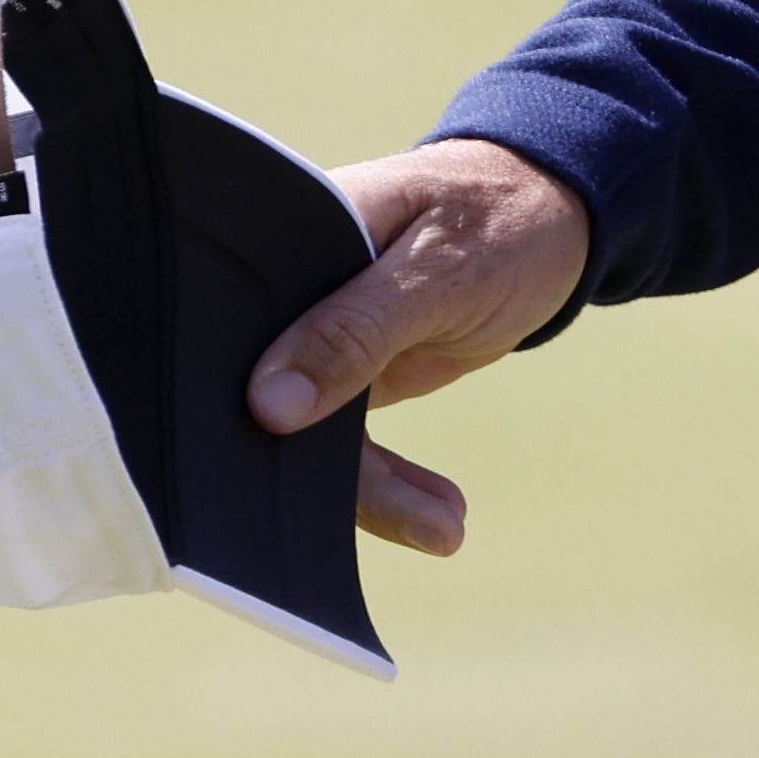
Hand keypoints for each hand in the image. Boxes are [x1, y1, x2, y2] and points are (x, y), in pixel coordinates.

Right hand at [246, 138, 594, 559]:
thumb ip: (354, 329)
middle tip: (315, 539)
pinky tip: (441, 523)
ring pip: (299, 436)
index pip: (214, 318)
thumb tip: (267, 406)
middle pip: (243, 390)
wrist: (554, 222)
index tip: (215, 470)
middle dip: (274, 469)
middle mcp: (277, 293)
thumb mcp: (435, 268)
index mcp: (274, 235)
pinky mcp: (346, 381)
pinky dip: (390, 489)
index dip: (203, 391)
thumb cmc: (493, 217)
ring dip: (362, 494)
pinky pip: (346, 449)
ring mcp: (308, 342)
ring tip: (441, 529)